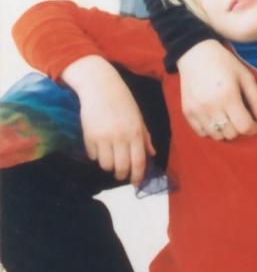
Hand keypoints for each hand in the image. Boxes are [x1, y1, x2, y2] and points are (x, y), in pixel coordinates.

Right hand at [62, 56, 154, 185]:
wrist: (100, 86)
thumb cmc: (122, 100)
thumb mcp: (138, 116)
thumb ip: (145, 136)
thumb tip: (152, 153)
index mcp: (136, 132)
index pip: (139, 161)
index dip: (138, 176)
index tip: (136, 184)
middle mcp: (121, 137)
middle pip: (122, 167)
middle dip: (122, 174)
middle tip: (121, 173)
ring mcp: (104, 138)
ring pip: (106, 165)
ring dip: (109, 166)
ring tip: (110, 158)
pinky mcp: (89, 137)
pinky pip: (93, 156)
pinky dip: (96, 155)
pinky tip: (99, 146)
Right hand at [177, 39, 256, 139]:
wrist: (195, 54)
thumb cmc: (224, 63)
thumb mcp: (245, 77)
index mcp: (228, 96)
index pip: (244, 126)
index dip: (254, 129)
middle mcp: (211, 107)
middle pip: (231, 134)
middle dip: (241, 128)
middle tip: (242, 117)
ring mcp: (197, 111)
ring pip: (217, 136)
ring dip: (226, 131)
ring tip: (229, 117)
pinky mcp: (187, 113)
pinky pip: (202, 133)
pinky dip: (211, 130)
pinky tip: (216, 118)